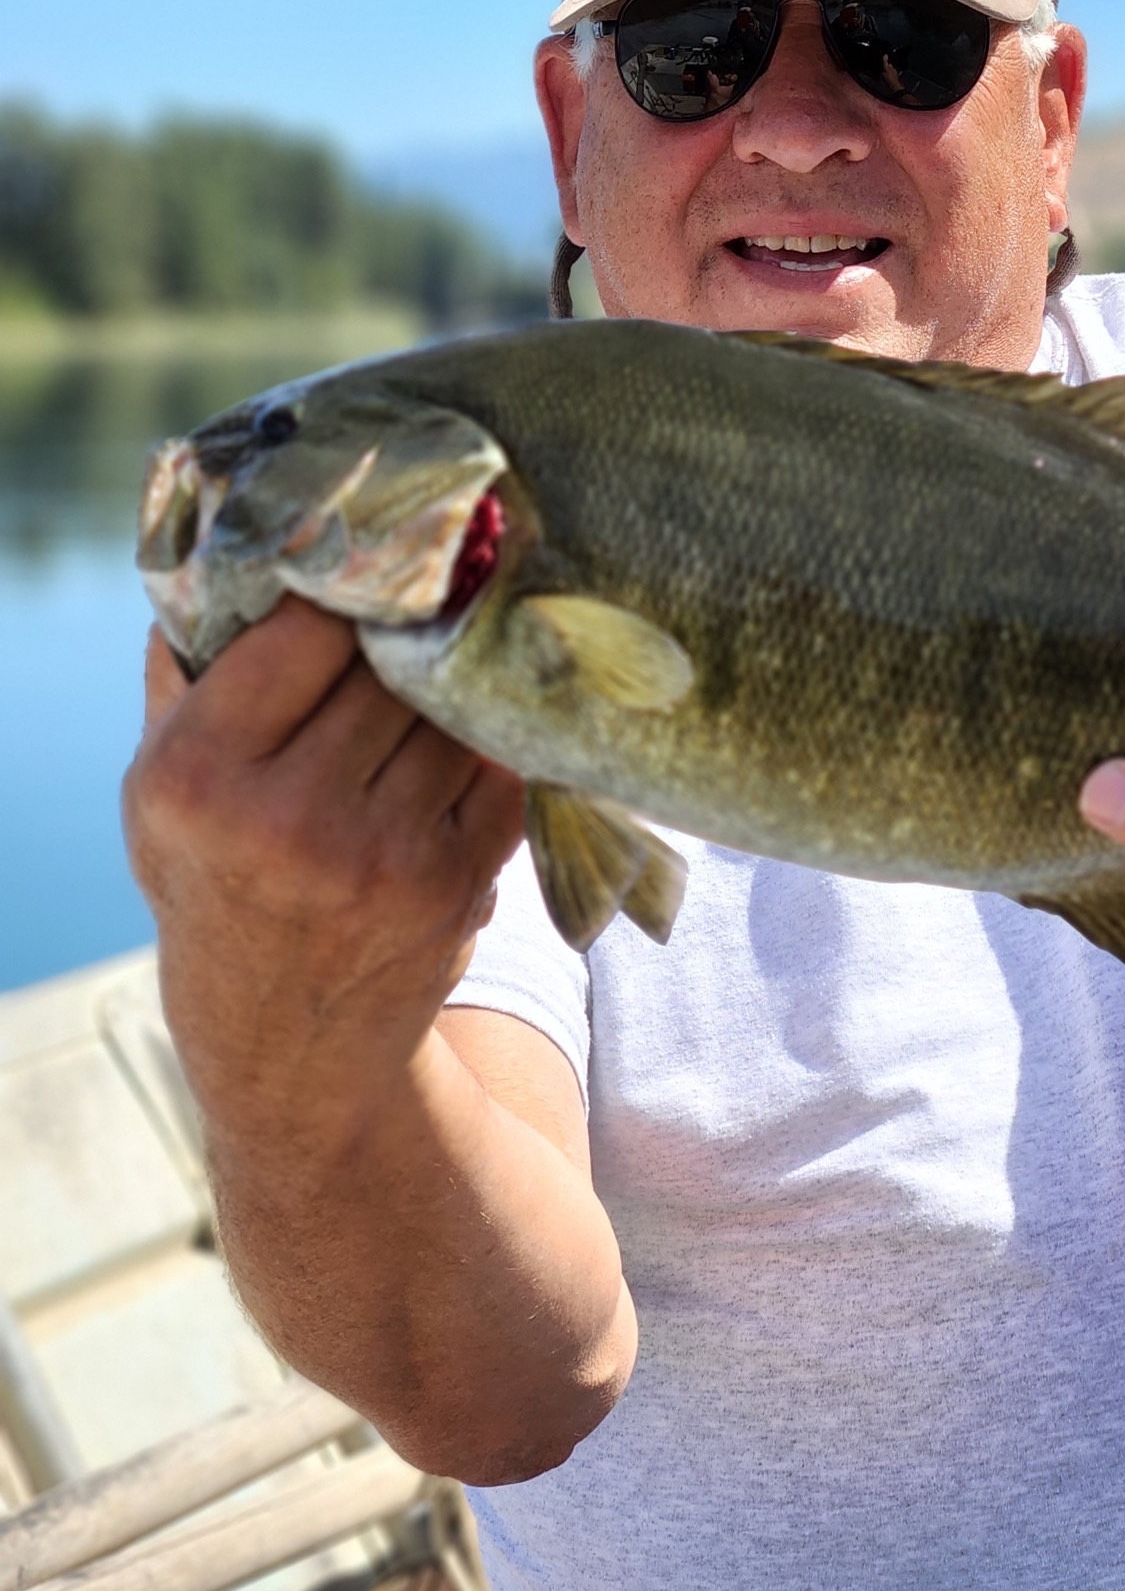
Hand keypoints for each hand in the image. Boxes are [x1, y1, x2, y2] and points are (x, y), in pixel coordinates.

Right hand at [124, 599, 522, 1159]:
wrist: (289, 1045)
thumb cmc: (217, 883)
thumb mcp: (160, 789)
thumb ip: (188, 672)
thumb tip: (239, 545)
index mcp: (198, 779)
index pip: (305, 631)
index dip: (345, 594)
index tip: (365, 580)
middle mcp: (287, 820)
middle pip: (389, 664)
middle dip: (407, 637)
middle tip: (422, 610)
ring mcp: (382, 855)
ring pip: (452, 708)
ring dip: (452, 691)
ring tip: (439, 681)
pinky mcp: (457, 879)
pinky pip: (497, 764)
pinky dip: (485, 748)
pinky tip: (459, 750)